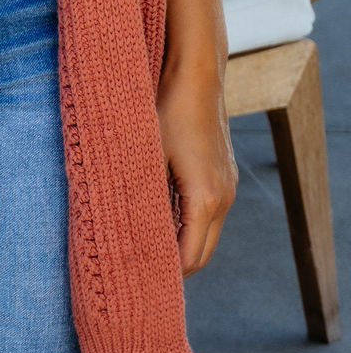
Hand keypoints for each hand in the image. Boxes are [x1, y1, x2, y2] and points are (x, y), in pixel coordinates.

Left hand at [156, 57, 237, 274]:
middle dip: (174, 266)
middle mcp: (223, 199)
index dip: (165, 273)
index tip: (135, 277)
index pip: (190, 259)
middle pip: (202, 254)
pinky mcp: (224, 176)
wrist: (197, 75)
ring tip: (144, 244)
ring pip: (206, 234)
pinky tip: (159, 214)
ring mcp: (227, 187)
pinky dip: (187, 223)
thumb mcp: (146, 156)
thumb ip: (141, 198)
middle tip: (137, 268)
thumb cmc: (167, 111)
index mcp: (205, 201)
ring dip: (180, 243)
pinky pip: (207, 213)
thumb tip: (126, 233)